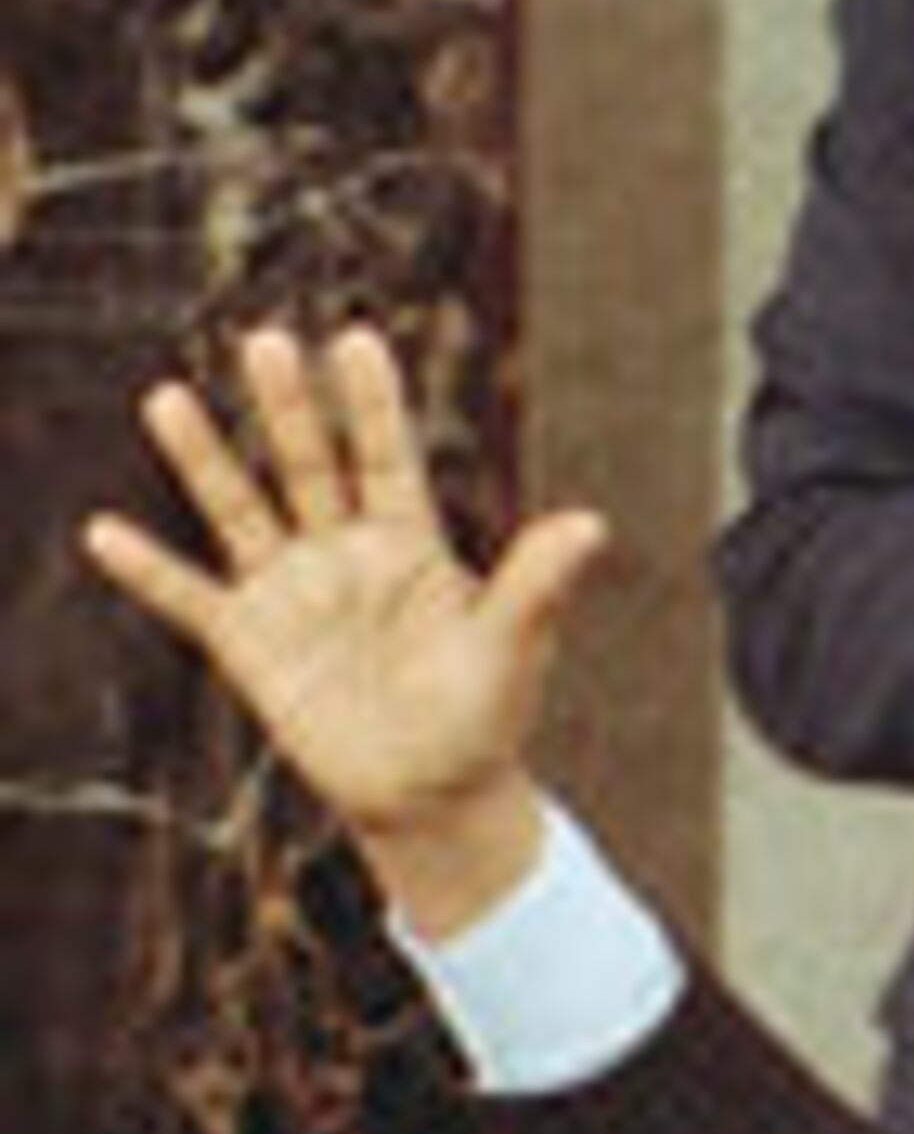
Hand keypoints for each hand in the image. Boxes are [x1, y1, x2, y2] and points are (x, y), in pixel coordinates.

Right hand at [80, 326, 601, 933]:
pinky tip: (103, 531)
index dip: (371, 404)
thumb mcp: (513, 647)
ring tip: (165, 398)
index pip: (385, 457)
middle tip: (266, 341)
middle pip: (307, 465)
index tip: (355, 342)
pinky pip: (189, 598)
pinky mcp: (249, 644)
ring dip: (203, 459)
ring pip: (240, 511)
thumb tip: (590, 523)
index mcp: (411, 542)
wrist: (434, 793)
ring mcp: (292, 593)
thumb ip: (537, 585)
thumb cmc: (485, 715)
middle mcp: (344, 552)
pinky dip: (148, 569)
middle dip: (286, 408)